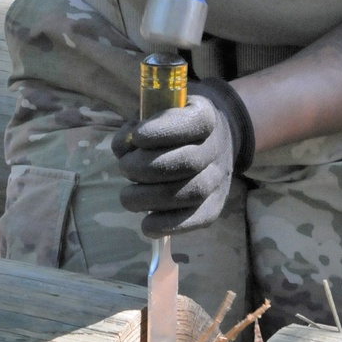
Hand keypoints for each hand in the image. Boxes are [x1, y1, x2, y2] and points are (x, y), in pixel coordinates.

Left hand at [112, 77, 254, 234]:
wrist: (208, 143)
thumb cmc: (172, 129)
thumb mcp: (155, 117)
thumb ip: (135, 131)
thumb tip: (123, 148)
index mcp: (205, 117)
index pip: (193, 122)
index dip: (163, 131)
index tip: (138, 136)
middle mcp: (216, 148)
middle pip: (188, 162)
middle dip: (148, 168)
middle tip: (125, 168)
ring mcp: (218, 178)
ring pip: (192, 192)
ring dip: (153, 198)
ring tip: (129, 196)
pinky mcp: (215, 204)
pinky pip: (198, 218)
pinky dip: (169, 224)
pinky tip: (147, 224)